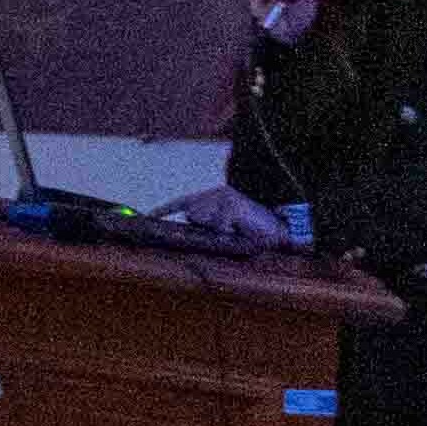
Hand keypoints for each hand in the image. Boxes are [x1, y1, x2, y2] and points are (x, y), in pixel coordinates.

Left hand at [158, 185, 292, 245]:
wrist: (278, 231)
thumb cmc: (249, 232)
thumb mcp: (222, 230)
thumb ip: (203, 228)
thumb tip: (183, 226)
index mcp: (210, 199)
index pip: (181, 202)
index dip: (164, 210)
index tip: (148, 217)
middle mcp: (215, 193)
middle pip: (191, 214)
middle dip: (204, 227)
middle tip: (228, 230)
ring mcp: (224, 196)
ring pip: (203, 219)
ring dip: (217, 231)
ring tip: (235, 230)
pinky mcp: (233, 204)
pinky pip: (219, 226)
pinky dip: (228, 233)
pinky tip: (240, 230)